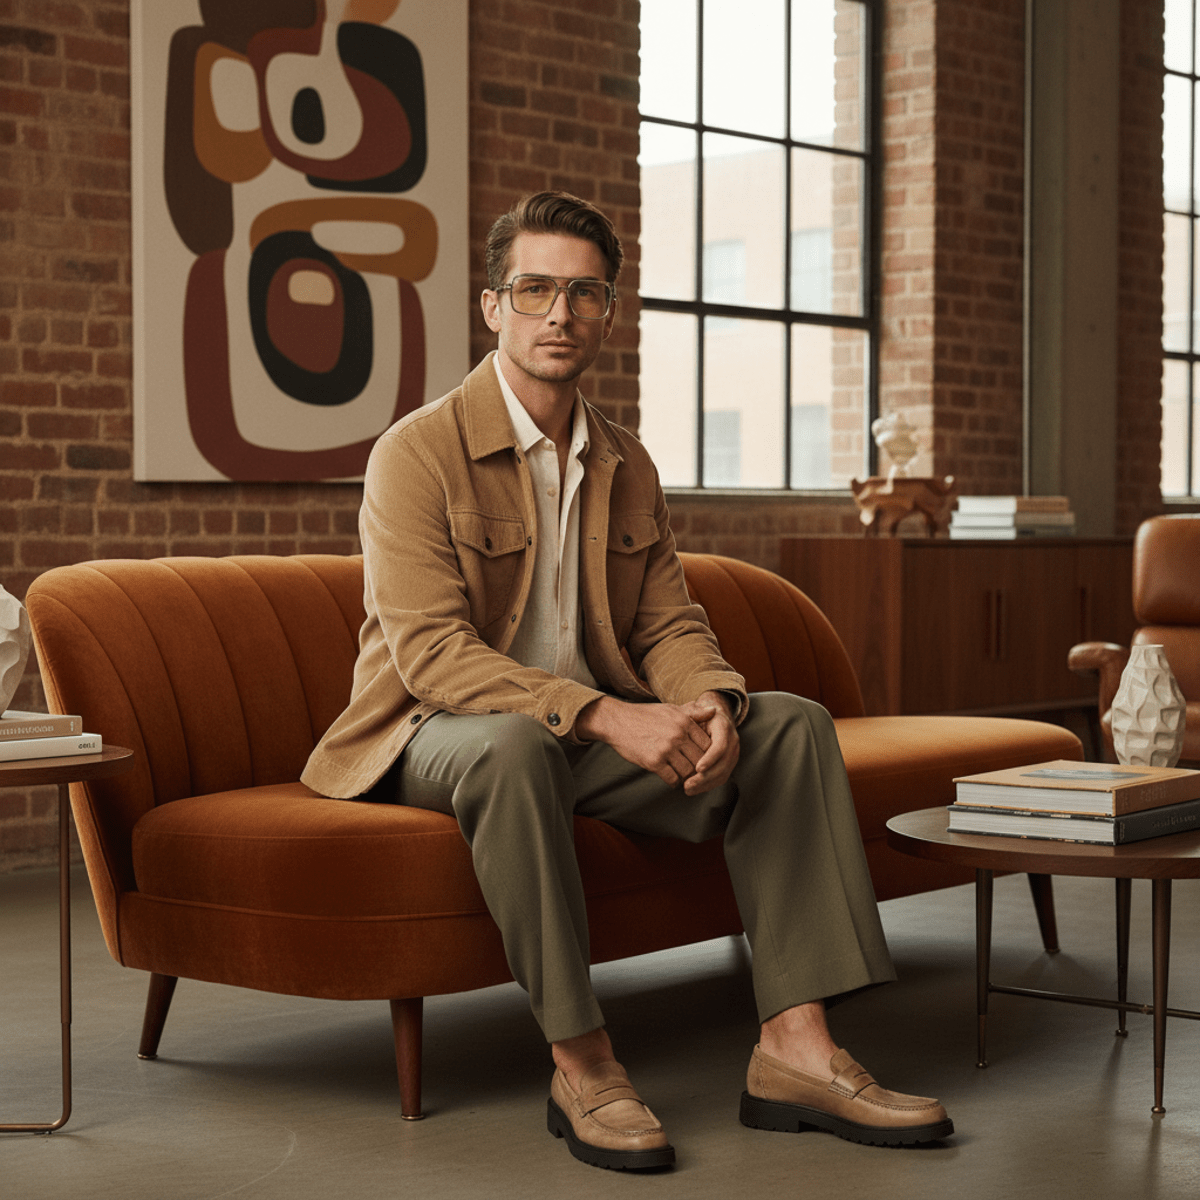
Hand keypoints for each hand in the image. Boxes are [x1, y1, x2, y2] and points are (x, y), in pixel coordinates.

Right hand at [575, 692, 738, 794]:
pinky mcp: (653, 762)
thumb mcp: (671, 709)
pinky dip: (673, 781)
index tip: (702, 758)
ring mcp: (666, 749)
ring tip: (681, 774)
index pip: (708, 744)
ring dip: (686, 776)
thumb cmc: (645, 715)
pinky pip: (672, 779)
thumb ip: (694, 713)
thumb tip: (714, 711)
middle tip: (695, 771)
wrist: (618, 721)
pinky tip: (670, 776)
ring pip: (688, 771)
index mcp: (684, 721)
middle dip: (699, 767)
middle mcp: (677, 735)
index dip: (708, 754)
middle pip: (700, 759)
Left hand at [679, 692, 739, 794]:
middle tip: (688, 784)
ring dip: (706, 784)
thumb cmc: (699, 714)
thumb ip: (694, 711)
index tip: (697, 768)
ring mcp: (733, 753)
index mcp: (724, 727)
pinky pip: (721, 777)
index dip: (710, 758)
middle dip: (706, 777)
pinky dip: (708, 785)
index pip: (721, 746)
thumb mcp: (694, 710)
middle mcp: (732, 741)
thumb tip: (702, 710)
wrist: (714, 717)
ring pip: (723, 773)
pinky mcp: (729, 763)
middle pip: (723, 764)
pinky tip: (694, 788)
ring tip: (688, 789)